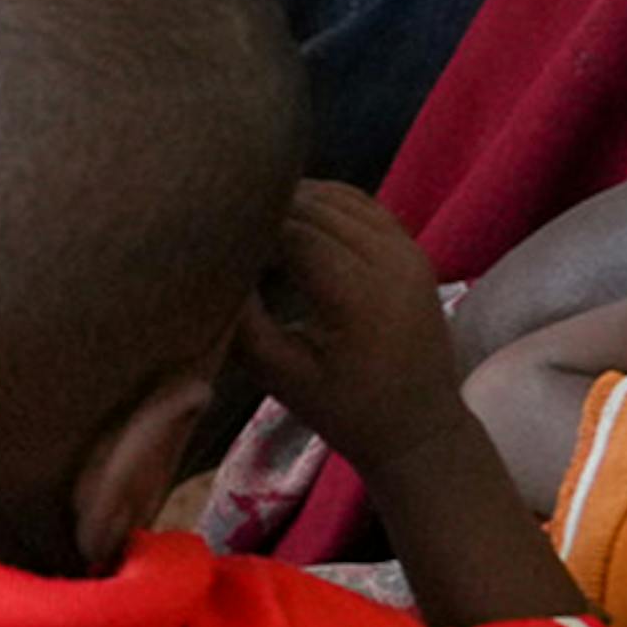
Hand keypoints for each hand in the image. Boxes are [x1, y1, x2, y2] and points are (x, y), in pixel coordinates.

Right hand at [238, 181, 485, 481]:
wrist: (419, 428)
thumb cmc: (346, 410)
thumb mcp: (282, 377)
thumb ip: (243, 325)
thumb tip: (210, 271)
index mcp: (361, 296)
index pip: (293, 233)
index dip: (246, 227)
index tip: (207, 236)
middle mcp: (391, 261)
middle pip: (316, 207)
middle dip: (266, 210)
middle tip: (220, 225)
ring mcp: (408, 251)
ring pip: (339, 198)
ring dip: (295, 202)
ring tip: (252, 221)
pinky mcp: (412, 250)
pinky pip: (362, 206)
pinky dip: (325, 204)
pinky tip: (294, 221)